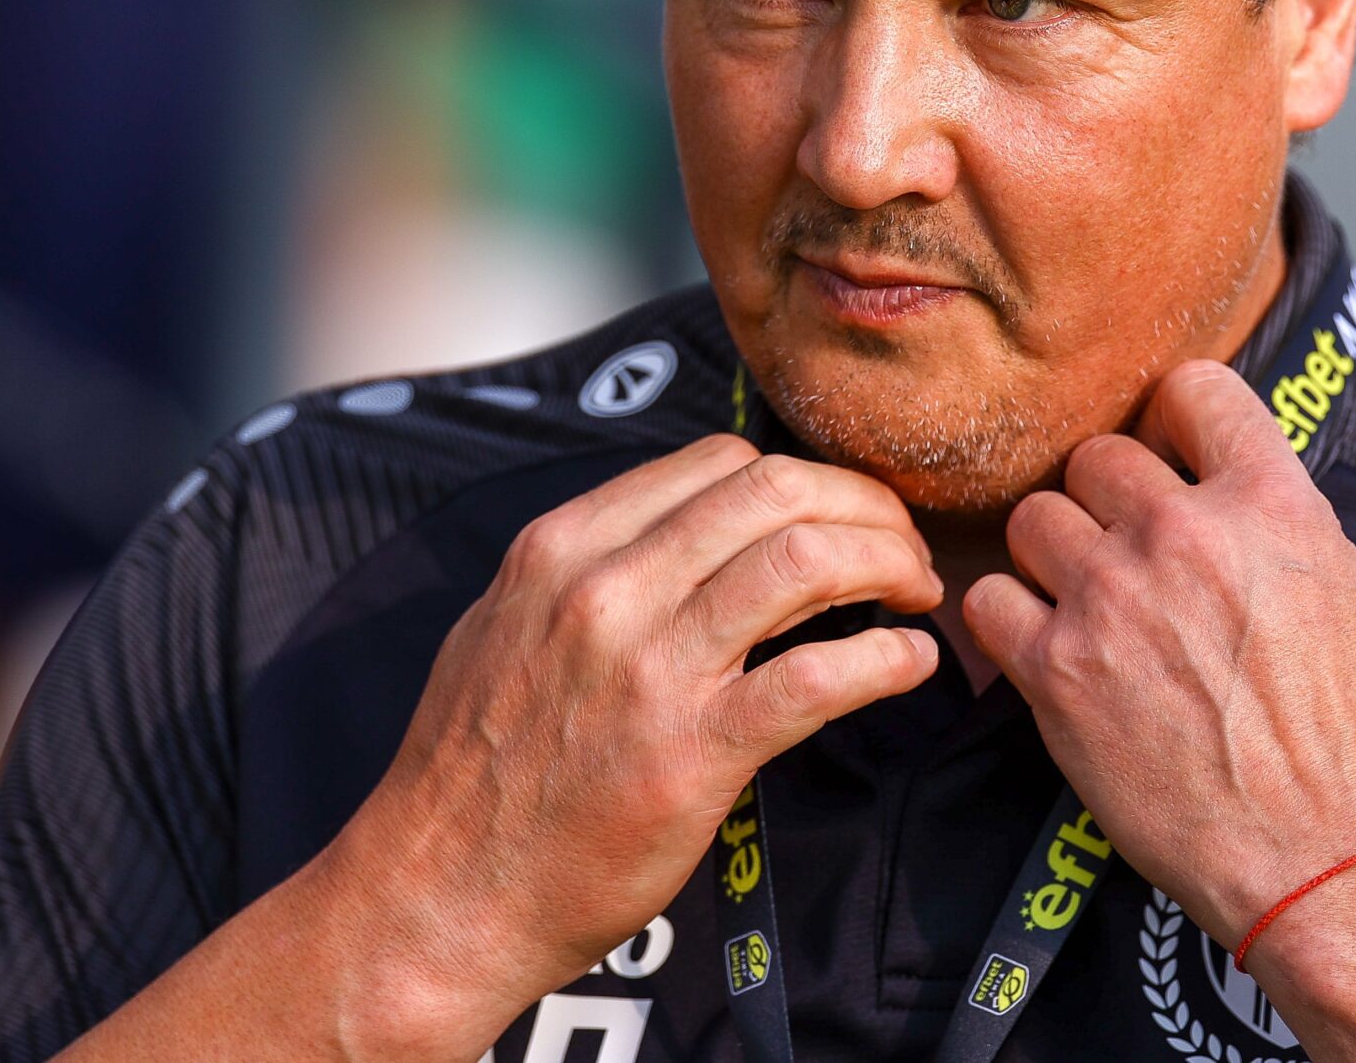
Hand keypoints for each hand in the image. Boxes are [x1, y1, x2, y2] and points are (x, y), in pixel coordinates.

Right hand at [318, 434, 942, 1056]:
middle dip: (863, 505)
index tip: (839, 516)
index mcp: (562, 546)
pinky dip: (886, 660)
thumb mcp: (505, 627)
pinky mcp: (690, 752)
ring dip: (889, 563)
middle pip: (775, 489)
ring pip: (805, 560)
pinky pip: (816, 678)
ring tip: (918, 594)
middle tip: (901, 548)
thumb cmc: (473, 774)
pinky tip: (910, 665)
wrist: (437, 894)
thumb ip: (588, 571)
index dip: (802, 480)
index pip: (718, 462)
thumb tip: (682, 538)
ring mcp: (648, 667)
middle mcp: (605, 587)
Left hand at [964, 360, 1355, 950]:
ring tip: (1085, 603)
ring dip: (1053, 555)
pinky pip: (987, 599)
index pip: (1192, 388)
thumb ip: (1280, 524)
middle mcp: (1181, 533)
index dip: (1172, 420)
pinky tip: (1042, 646)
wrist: (1329, 850)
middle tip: (1126, 552)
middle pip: (1095, 457)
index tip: (1167, 453)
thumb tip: (1235, 494)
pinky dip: (1007, 620)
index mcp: (1267, 503)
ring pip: (1033, 518)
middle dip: (1107, 500)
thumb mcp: (1353, 591)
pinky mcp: (1055, 668)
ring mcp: (1110, 596)